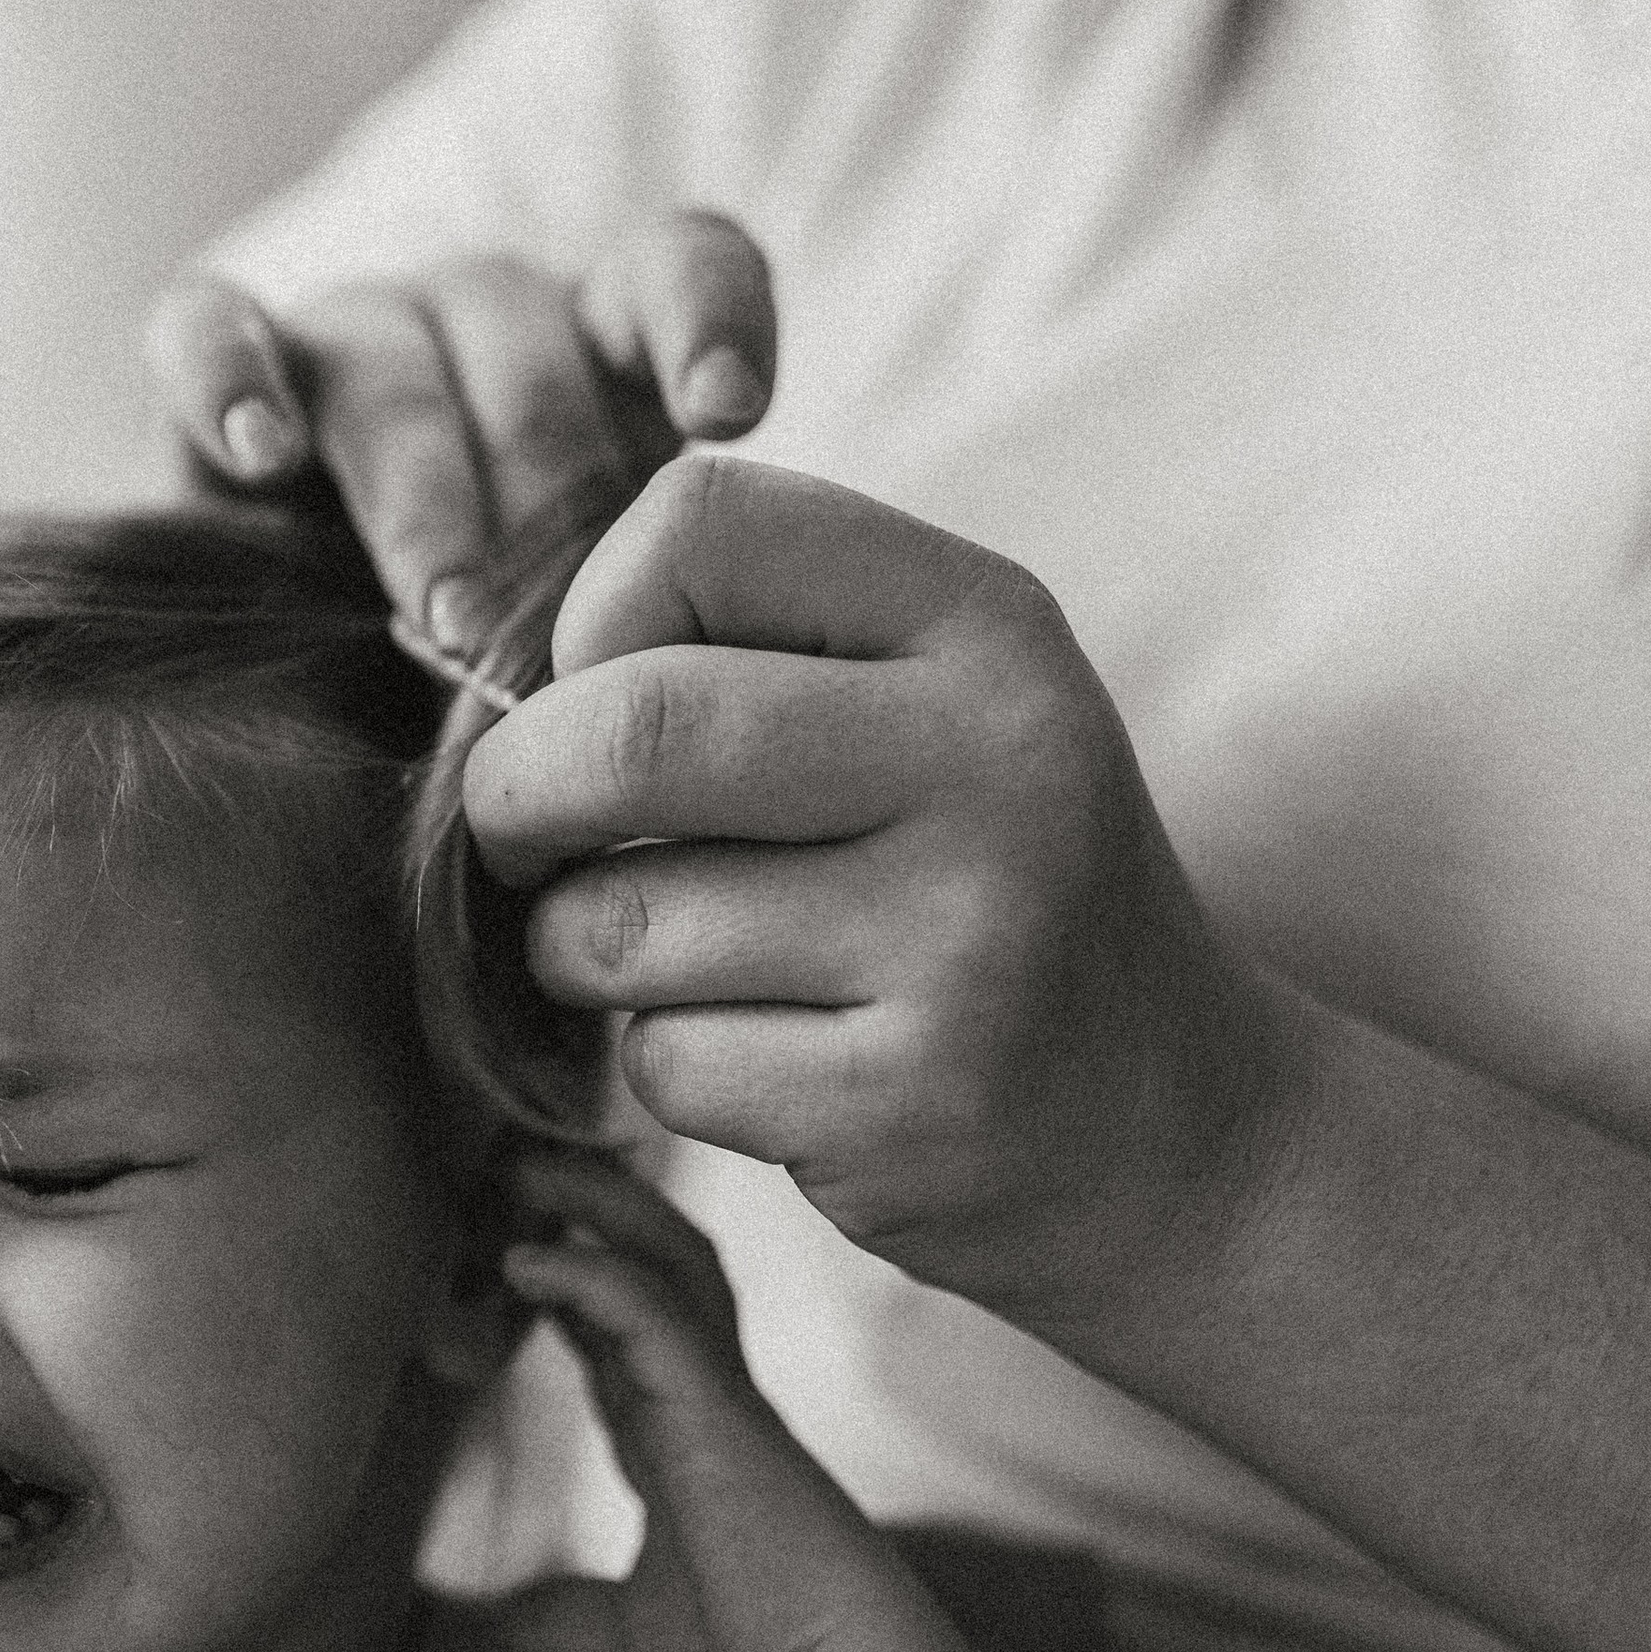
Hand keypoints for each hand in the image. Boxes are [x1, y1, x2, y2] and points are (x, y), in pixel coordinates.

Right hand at [147, 212, 776, 647]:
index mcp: (603, 348)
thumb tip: (682, 685)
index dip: (706, 325)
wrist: (309, 693)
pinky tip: (263, 452)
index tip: (727, 415)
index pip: (675, 272)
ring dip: (424, 492)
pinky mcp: (218, 363)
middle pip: (530, 352)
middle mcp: (483, 319)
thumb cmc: (498, 667)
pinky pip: (207, 328)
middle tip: (562, 626)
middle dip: (549, 490)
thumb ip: (649, 616)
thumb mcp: (598, 638)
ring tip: (446, 612)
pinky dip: (232, 379)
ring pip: (389, 362)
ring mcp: (351, 330)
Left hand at [465, 457, 1292, 1327]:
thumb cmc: (982, 890)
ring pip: (622, 921)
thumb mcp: (928, 713)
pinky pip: (668, 1066)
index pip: (699, 523)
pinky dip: (670, 1072)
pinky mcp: (913, 1101)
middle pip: (630, 727)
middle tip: (524, 842)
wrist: (1175, 1128)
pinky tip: (773, 1063)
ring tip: (681, 963)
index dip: (591, 615)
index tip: (601, 696)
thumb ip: (745, 646)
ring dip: (587, 956)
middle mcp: (996, 761)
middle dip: (519, 795)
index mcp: (987, 626)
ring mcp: (966, 939)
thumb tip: (476, 656)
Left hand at [501, 1148, 914, 1651]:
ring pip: (669, 1261)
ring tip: (524, 1173)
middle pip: (662, 1268)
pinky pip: (651, 1310)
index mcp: (698, 1441)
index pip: (634, 1337)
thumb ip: (573, 1616)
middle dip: (596, 1213)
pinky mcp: (719, 1408)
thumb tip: (507, 1626)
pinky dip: (587, 1275)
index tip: (515, 1257)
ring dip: (596, 1209)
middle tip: (519, 1175)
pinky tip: (524, 1263)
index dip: (577, 1289)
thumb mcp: (634, 1633)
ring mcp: (721, 1395)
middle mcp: (713, 1400)